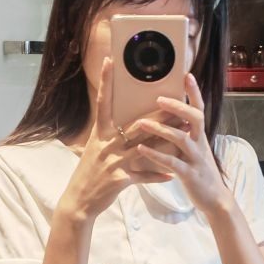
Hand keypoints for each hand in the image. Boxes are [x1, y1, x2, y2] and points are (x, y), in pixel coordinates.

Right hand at [58, 58, 172, 221]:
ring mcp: (113, 162)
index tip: (109, 61)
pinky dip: (157, 175)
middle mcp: (106, 144)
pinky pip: (143, 176)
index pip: (103, 103)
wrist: (79, 202)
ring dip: (166, 140)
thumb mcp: (95, 150)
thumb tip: (128, 125)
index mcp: (100, 134)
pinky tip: (171, 174)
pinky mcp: (120, 180)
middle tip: (178, 103)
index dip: (105, 81)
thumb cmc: (89, 175)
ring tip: (184, 133)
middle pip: (137, 125)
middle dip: (159, 114)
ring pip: (145, 147)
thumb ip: (110, 137)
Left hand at [132, 74, 231, 214]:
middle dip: (177, 107)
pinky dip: (156, 155)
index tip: (187, 75)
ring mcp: (196, 159)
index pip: (199, 108)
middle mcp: (200, 143)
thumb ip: (186, 135)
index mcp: (200, 136)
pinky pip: (172, 162)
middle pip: (194, 118)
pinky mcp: (189, 175)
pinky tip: (141, 150)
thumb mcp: (195, 150)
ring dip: (160, 129)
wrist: (215, 199)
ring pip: (180, 138)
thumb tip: (172, 119)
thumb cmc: (200, 173)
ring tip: (141, 123)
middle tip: (159, 98)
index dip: (194, 92)